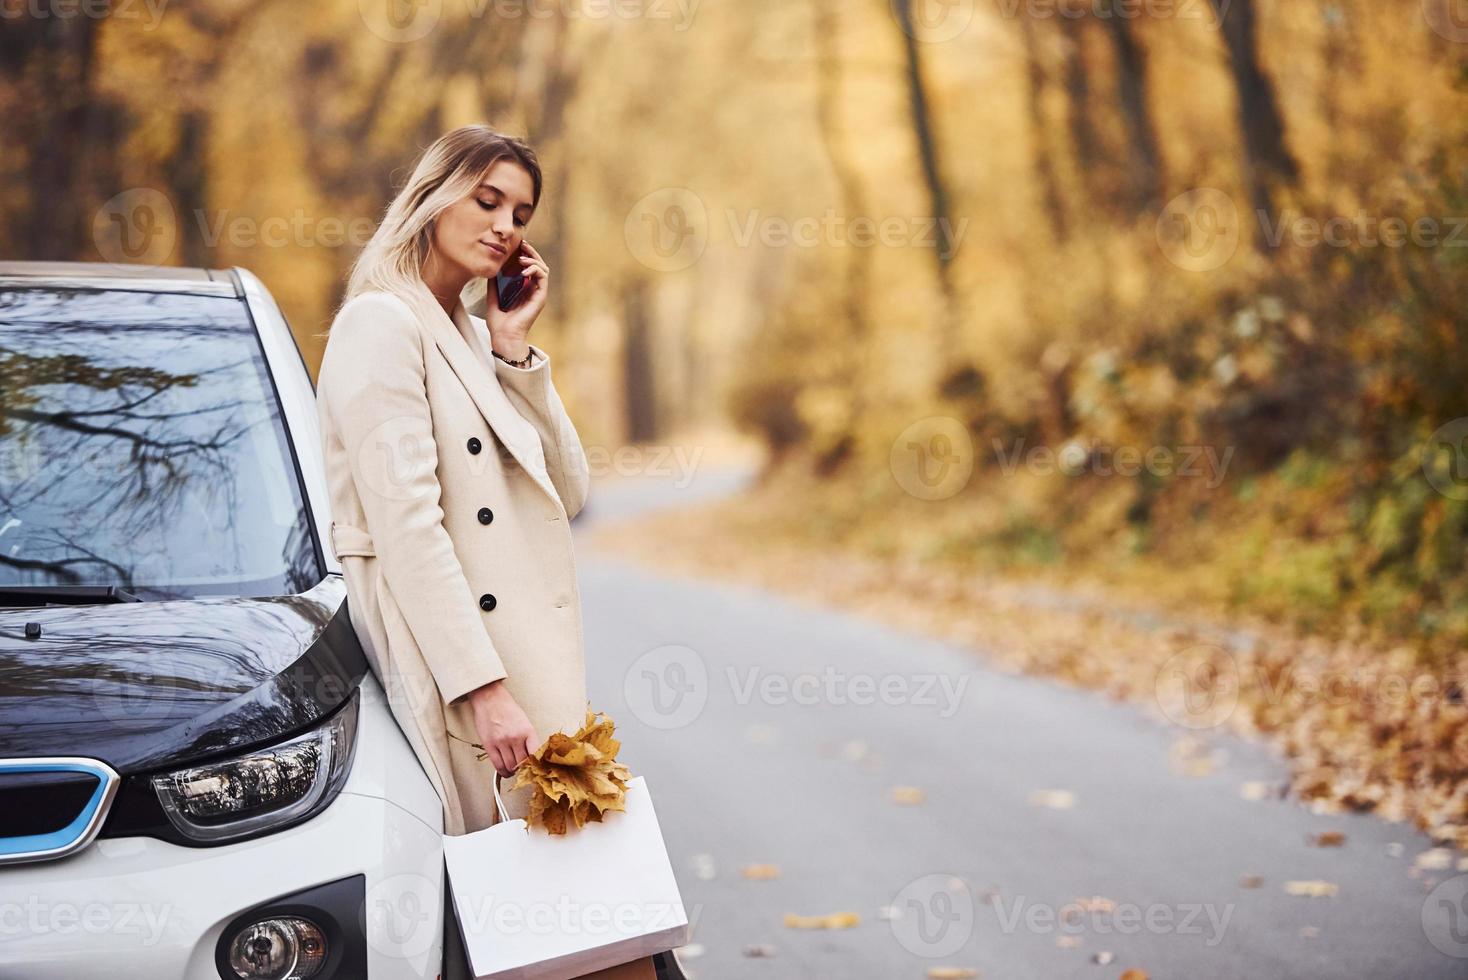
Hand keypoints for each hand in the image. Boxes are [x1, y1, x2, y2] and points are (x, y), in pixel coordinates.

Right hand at [467, 679, 539, 778]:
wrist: (490, 699)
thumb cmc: (507, 709)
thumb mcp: (525, 722)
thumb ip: (529, 739)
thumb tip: (533, 756)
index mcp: (527, 731)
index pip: (535, 755)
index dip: (536, 765)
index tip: (535, 769)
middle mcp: (515, 737)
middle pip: (522, 763)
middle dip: (523, 769)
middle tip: (523, 770)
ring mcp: (502, 742)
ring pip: (510, 766)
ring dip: (512, 771)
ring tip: (513, 771)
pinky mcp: (489, 745)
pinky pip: (497, 764)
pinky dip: (502, 771)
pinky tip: (505, 771)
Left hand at [486, 240, 548, 360]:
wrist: (503, 336)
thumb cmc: (498, 321)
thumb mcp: (493, 296)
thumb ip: (495, 282)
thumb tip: (492, 267)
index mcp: (523, 289)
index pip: (528, 266)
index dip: (524, 254)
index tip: (516, 246)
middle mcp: (532, 290)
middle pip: (537, 264)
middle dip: (531, 252)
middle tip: (522, 244)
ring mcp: (538, 293)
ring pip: (543, 268)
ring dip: (533, 260)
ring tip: (521, 258)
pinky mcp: (540, 297)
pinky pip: (543, 278)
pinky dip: (535, 270)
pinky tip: (524, 270)